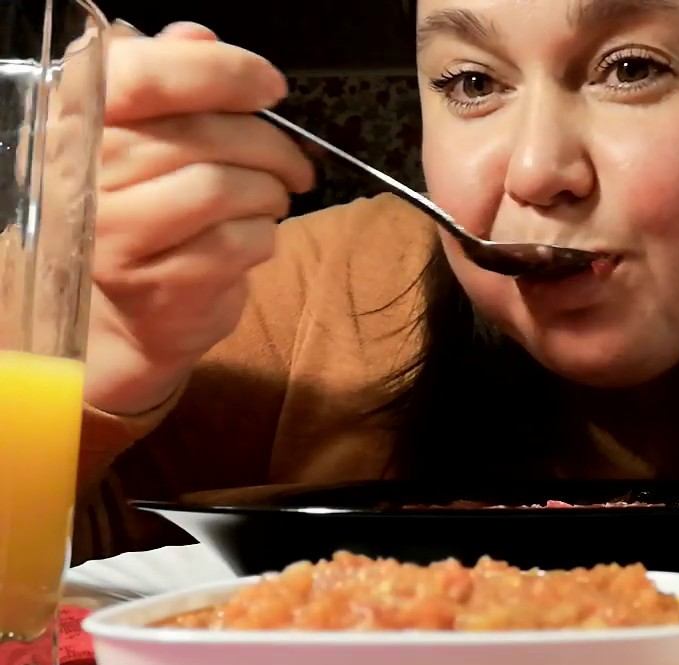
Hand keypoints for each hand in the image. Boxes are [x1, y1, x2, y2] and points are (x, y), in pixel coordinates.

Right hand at [86, 22, 313, 414]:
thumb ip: (173, 79)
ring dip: (270, 192)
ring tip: (272, 199)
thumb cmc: (156, 206)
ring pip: (225, 188)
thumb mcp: (156, 134)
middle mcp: (84, 175)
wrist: (138, 312)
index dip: (219, 70)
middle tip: (295, 162)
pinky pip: (241, 242)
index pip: (145, 73)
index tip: (269, 85)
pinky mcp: (158, 284)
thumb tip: (196, 34)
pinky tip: (253, 237)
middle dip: (270, 144)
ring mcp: (115, 234)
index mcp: (79, 120)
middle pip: (202, 134)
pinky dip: (266, 236)